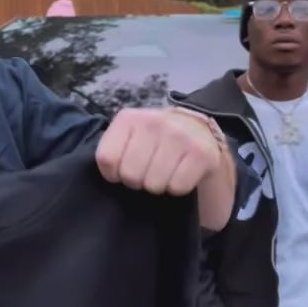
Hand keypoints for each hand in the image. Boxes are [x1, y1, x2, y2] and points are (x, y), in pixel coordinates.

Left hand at [95, 107, 221, 195]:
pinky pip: (178, 187)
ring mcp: (180, 136)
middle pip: (130, 175)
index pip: (107, 159)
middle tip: (147, 172)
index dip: (112, 174)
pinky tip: (179, 173)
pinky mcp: (201, 153)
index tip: (122, 170)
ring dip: (157, 185)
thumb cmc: (154, 139)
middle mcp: (154, 123)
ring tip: (163, 172)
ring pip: (154, 184)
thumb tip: (110, 176)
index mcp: (128, 118)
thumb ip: (112, 150)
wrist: (197, 128)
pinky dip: (177, 188)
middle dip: (136, 181)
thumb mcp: (128, 136)